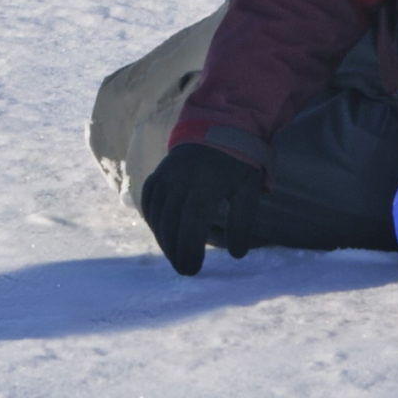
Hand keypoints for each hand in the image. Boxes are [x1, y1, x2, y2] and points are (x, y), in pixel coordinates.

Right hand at [139, 143, 264, 275]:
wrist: (216, 126)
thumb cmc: (237, 162)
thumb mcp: (248, 189)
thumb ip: (243, 222)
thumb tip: (236, 254)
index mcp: (206, 183)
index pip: (192, 222)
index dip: (190, 248)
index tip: (193, 269)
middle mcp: (180, 180)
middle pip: (170, 223)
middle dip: (176, 251)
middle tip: (185, 270)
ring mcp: (165, 176)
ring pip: (157, 216)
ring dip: (164, 241)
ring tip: (176, 258)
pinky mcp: (156, 175)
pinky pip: (149, 204)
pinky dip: (154, 223)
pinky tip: (164, 237)